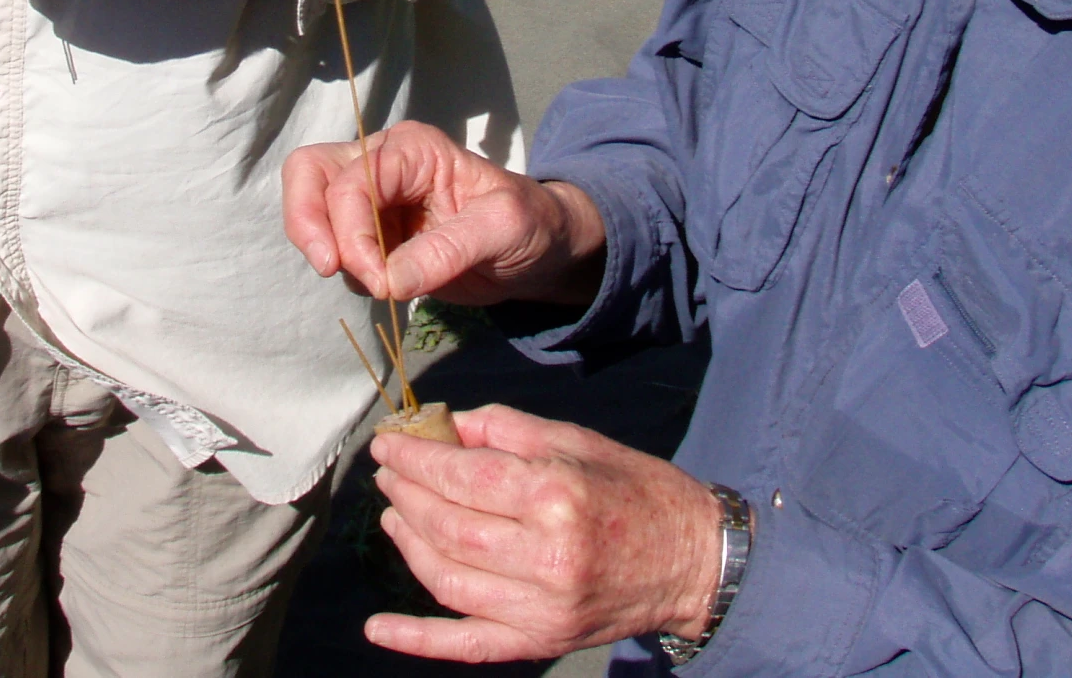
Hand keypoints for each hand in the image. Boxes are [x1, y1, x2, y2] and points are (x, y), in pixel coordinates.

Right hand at [283, 120, 604, 306]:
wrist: (542, 252)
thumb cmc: (532, 224)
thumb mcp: (504, 228)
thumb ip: (448, 250)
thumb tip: (390, 280)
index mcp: (414, 150)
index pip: (353, 180)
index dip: (352, 230)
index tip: (380, 280)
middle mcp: (384, 165)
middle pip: (311, 172)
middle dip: (307, 222)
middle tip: (329, 267)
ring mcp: (375, 200)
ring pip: (315, 211)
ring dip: (333, 253)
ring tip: (380, 283)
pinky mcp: (374, 235)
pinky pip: (337, 247)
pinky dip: (348, 270)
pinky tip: (385, 285)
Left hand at [367, 405, 722, 662]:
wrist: (693, 559)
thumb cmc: (634, 489)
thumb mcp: (575, 441)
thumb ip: (504, 430)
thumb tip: (442, 427)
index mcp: (555, 495)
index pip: (462, 478)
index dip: (415, 460)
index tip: (387, 445)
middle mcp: (546, 556)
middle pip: (449, 528)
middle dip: (407, 496)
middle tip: (388, 473)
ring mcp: (542, 608)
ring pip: (448, 579)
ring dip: (409, 545)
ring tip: (393, 515)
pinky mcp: (541, 641)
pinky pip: (467, 645)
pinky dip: (417, 639)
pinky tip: (378, 628)